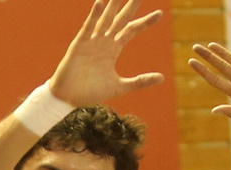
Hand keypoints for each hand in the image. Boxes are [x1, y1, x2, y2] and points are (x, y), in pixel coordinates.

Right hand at [46, 0, 164, 106]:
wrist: (68, 99)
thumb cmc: (90, 92)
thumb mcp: (119, 87)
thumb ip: (139, 81)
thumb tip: (162, 78)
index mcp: (112, 49)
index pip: (131, 30)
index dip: (145, 22)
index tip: (160, 14)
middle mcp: (103, 41)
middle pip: (120, 19)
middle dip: (131, 6)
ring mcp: (91, 41)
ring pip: (105, 19)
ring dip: (112, 5)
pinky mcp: (79, 45)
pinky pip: (88, 27)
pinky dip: (94, 16)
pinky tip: (101, 3)